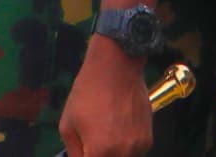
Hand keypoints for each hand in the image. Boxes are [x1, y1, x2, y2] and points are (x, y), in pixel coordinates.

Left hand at [58, 40, 151, 156]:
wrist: (116, 68)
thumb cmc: (89, 92)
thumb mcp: (68, 123)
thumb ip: (73, 150)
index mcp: (99, 151)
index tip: (82, 151)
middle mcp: (121, 153)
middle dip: (97, 154)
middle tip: (92, 140)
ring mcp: (137, 147)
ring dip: (112, 153)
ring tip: (106, 131)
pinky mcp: (147, 140)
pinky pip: (133, 152)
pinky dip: (125, 147)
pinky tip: (118, 128)